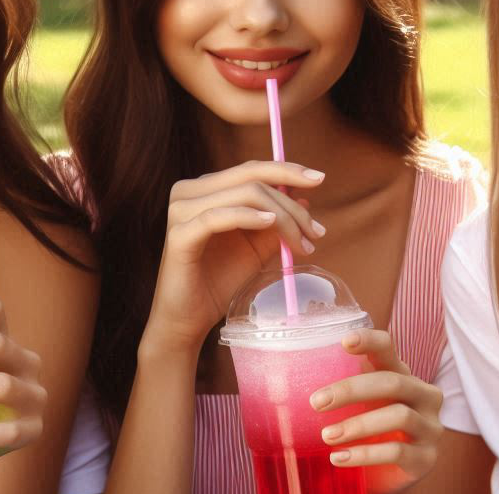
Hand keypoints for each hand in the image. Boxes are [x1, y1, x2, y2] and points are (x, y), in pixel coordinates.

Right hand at [144, 161, 326, 350]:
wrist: (188, 319)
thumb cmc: (218, 283)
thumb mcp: (256, 249)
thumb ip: (275, 223)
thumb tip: (304, 201)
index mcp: (206, 190)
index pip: (251, 170)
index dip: (286, 170)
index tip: (319, 180)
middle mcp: (190, 192)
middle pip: (250, 178)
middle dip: (290, 200)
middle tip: (316, 230)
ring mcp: (181, 210)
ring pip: (243, 195)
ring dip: (281, 216)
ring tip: (301, 242)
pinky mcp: (179, 234)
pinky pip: (219, 216)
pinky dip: (249, 217)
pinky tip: (270, 225)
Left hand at [309, 329, 442, 492]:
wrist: (382, 483)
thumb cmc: (364, 435)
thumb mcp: (355, 408)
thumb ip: (339, 392)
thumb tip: (286, 382)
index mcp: (402, 375)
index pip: (389, 349)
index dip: (370, 341)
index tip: (345, 342)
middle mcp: (423, 396)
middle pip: (393, 382)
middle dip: (351, 390)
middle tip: (316, 402)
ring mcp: (430, 427)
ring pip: (399, 416)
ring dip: (358, 425)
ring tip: (326, 436)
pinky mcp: (426, 458)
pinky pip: (398, 451)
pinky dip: (365, 454)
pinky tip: (339, 458)